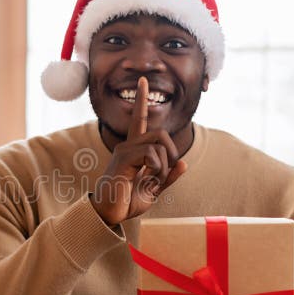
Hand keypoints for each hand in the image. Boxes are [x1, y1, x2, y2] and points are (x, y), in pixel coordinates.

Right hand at [91, 76, 186, 224]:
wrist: (110, 214)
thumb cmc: (127, 202)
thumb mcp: (154, 190)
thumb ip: (168, 177)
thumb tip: (183, 163)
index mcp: (135, 150)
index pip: (139, 119)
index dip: (141, 100)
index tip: (142, 80)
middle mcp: (128, 146)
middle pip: (160, 133)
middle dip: (171, 152)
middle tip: (165, 173)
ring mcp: (125, 150)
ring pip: (159, 144)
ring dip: (164, 165)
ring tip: (153, 181)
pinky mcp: (124, 158)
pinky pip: (152, 154)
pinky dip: (157, 169)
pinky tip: (147, 179)